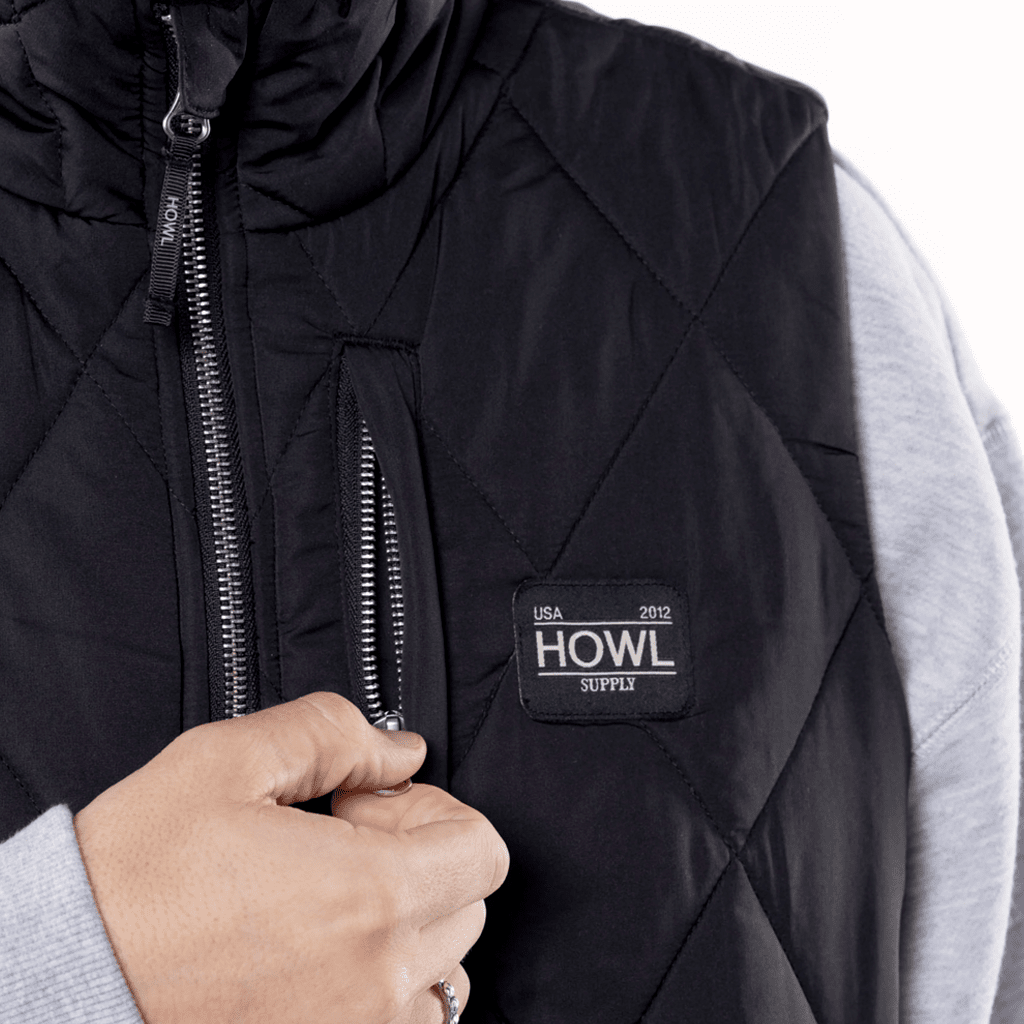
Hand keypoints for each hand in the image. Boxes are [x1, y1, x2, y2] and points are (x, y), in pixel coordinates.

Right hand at [73, 692, 508, 1023]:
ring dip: (411, 923)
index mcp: (367, 895)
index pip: (484, 851)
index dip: (437, 811)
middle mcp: (376, 976)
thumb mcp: (227, 761)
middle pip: (469, 905)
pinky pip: (400, 1021)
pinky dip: (385, 980)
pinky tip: (325, 947)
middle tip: (347, 841)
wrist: (68, 978)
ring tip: (335, 897)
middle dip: (424, 857)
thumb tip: (399, 748)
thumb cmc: (135, 881)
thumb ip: (334, 734)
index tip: (375, 805)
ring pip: (443, 969)